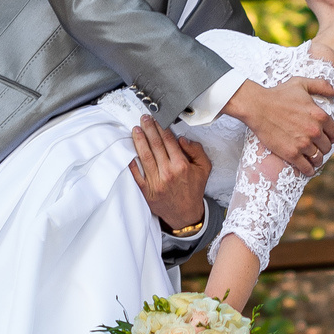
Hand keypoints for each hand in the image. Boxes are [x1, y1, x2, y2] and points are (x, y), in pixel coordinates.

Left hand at [129, 117, 209, 231]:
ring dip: (139, 141)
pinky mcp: (146, 191)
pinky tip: (129, 152)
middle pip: (155, 145)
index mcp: (181, 166)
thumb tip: (182, 139)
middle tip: (144, 119)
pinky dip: (132, 163)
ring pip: (144, 156)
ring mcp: (155, 182)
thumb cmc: (193, 190)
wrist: (185, 214)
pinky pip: (137, 174)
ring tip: (136, 130)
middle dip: (149, 129)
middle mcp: (167, 173)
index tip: (157, 119)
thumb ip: (197, 151)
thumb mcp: (204, 169)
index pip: (168, 141)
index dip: (161, 127)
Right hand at [224, 78, 333, 175]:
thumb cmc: (278, 94)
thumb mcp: (301, 83)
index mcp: (320, 115)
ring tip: (313, 159)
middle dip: (324, 147)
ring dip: (317, 159)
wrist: (257, 107)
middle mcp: (314, 131)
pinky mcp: (291, 153)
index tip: (326, 137)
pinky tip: (308, 170)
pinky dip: (309, 170)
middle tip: (318, 147)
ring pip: (318, 158)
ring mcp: (303, 144)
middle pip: (327, 146)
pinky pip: (306, 167)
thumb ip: (321, 85)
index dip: (332, 136)